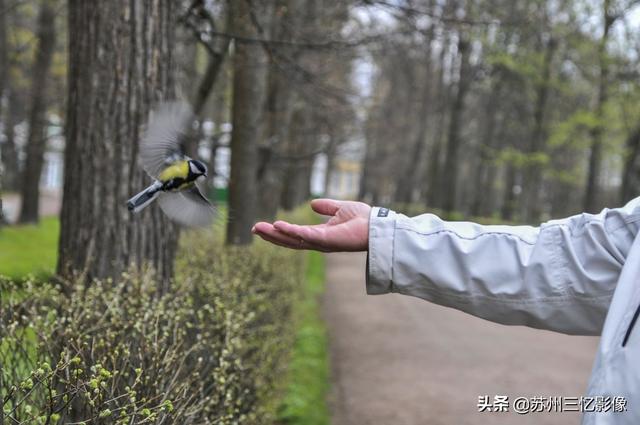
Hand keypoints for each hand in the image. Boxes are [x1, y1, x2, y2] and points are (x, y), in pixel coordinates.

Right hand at [252, 199, 370, 251]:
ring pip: (293, 240)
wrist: (376, 225)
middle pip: (289, 240)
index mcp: (319, 234)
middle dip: (271, 236)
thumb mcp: (339, 208)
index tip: (264, 226)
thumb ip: (326, 207)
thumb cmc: (362, 219)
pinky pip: (304, 236)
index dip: (279, 232)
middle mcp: (318, 241)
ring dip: (275, 235)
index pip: (295, 235)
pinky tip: (277, 226)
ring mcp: (321, 243)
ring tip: (259, 228)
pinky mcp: (326, 240)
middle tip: (254, 229)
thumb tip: (312, 204)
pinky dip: (290, 232)